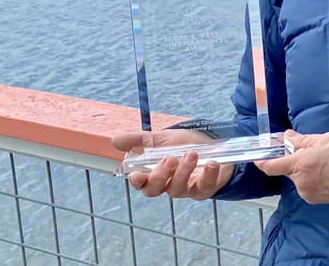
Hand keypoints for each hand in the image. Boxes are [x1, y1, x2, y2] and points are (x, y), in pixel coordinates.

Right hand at [111, 129, 233, 199]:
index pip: (139, 183)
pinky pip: (204, 188)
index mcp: (152, 173)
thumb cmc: (184, 144)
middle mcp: (167, 185)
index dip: (137, 181)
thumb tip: (115, 140)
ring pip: (178, 190)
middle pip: (155, 190)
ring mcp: (185, 189)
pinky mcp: (205, 189)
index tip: (137, 175)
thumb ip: (140, 140)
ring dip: (184, 171)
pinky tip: (212, 163)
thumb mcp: (162, 139)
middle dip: (160, 175)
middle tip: (170, 158)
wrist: (213, 144)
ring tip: (192, 154)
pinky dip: (208, 175)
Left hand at [255, 130, 328, 203]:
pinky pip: (307, 187)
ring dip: (306, 171)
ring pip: (299, 178)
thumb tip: (287, 137)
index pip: (271, 166)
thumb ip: (302, 140)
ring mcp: (307, 192)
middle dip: (296, 162)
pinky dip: (313, 180)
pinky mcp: (314, 199)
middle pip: (288, 170)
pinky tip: (327, 174)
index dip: (262, 162)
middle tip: (312, 154)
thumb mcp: (324, 140)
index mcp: (300, 164)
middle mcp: (301, 181)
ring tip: (325, 165)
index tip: (258, 157)